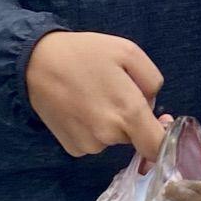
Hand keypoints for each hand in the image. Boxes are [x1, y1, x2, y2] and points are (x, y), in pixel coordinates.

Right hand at [24, 31, 170, 164]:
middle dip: (133, 118)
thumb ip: (153, 82)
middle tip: (116, 89)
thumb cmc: (85, 53)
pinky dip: (93, 129)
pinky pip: (94, 141)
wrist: (35, 63)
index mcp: (128, 113)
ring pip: (114, 138)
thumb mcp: (129, 52)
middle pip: (135, 137)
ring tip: (93, 94)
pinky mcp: (72, 148)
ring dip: (112, 123)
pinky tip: (80, 107)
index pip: (157, 146)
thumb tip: (152, 106)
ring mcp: (88, 145)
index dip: (165, 138)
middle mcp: (109, 135)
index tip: (161, 121)